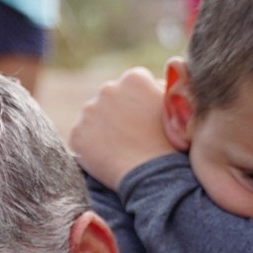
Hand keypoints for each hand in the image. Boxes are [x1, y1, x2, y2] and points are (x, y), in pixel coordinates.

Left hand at [68, 68, 177, 186]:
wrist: (152, 175)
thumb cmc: (171, 142)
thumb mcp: (176, 107)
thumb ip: (163, 88)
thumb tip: (154, 82)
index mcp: (134, 78)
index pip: (132, 84)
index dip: (139, 102)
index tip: (144, 118)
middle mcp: (108, 88)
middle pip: (111, 97)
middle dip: (118, 110)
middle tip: (130, 133)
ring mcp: (89, 111)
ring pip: (94, 116)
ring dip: (103, 126)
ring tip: (120, 146)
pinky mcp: (77, 133)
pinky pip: (82, 136)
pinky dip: (90, 145)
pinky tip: (107, 155)